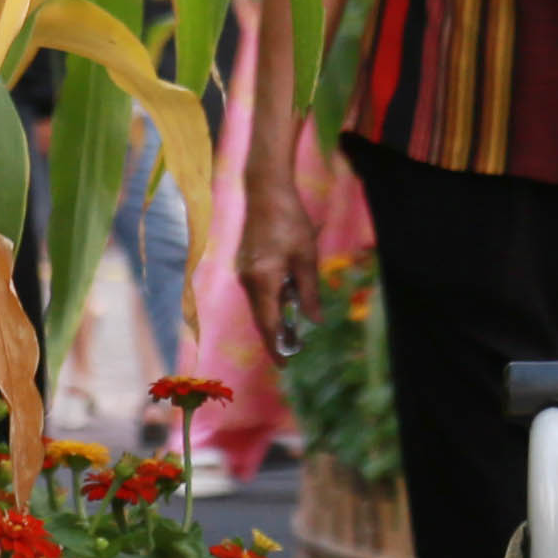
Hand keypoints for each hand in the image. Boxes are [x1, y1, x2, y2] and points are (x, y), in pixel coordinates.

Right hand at [233, 186, 320, 354]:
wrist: (266, 192)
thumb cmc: (290, 222)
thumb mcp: (306, 257)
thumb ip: (309, 292)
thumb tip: (314, 321)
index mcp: (262, 281)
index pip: (268, 323)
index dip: (277, 346)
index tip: (285, 366)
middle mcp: (247, 280)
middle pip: (261, 317)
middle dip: (275, 336)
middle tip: (293, 352)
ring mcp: (243, 270)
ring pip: (259, 303)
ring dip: (274, 317)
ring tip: (293, 329)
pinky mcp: (244, 262)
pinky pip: (257, 290)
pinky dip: (270, 300)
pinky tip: (286, 299)